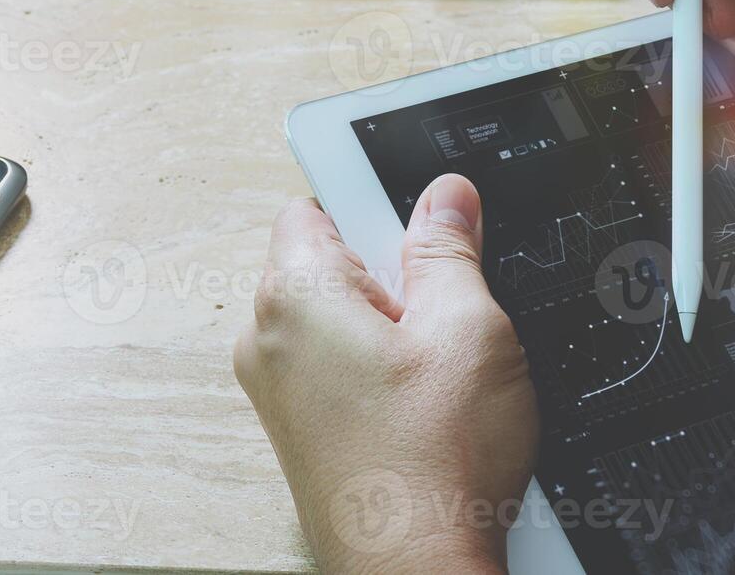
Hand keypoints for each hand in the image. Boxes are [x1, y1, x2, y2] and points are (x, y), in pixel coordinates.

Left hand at [234, 176, 537, 574]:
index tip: (418, 219)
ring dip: (384, 323)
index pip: (317, 200)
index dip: (375, 200)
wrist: (413, 568)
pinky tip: (419, 401)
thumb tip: (445, 196)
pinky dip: (371, 366)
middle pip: (327, 260)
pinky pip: (331, 363)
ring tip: (433, 367)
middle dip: (389, 272)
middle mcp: (267, 336)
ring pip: (334, 315)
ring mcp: (276, 386)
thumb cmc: (432, 462)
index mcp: (294, 294)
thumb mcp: (467, 327)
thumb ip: (449, 247)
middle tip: (440, 311)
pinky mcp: (295, 425)